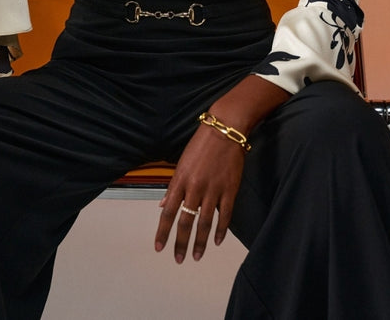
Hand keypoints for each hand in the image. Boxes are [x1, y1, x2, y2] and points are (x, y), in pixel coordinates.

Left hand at [154, 124, 244, 262]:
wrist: (225, 131)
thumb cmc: (201, 144)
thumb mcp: (182, 163)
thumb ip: (173, 186)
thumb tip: (163, 204)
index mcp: (180, 180)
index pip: (168, 212)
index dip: (163, 231)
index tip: (159, 247)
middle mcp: (195, 188)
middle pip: (186, 221)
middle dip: (181, 243)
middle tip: (178, 259)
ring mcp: (213, 190)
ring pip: (204, 223)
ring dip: (200, 242)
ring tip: (197, 256)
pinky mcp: (229, 190)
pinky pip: (225, 216)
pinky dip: (220, 230)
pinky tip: (216, 241)